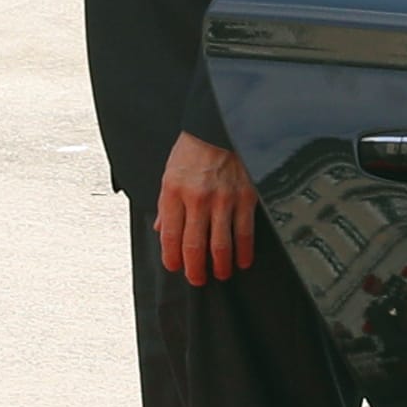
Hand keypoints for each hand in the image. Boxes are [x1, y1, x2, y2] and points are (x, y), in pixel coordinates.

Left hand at [156, 132, 259, 285]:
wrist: (219, 126)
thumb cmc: (193, 150)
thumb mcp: (169, 174)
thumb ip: (165, 205)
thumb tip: (160, 231)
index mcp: (173, 192)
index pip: (169, 236)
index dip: (171, 258)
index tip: (175, 267)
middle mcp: (197, 198)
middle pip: (194, 247)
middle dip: (195, 271)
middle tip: (196, 280)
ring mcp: (223, 200)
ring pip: (221, 245)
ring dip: (220, 266)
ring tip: (219, 274)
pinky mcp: (245, 198)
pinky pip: (245, 233)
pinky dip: (244, 252)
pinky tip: (242, 261)